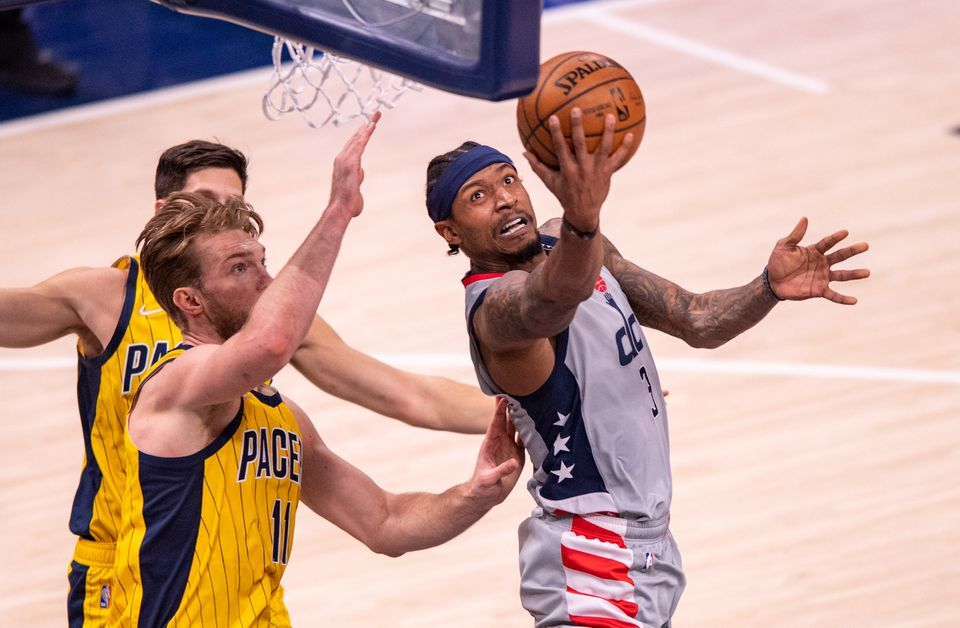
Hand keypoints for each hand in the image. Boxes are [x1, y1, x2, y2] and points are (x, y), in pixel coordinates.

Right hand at [328, 111, 379, 217]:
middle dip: (366, 126)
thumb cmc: (347, 203)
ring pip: (358, 139)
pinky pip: (360, 145)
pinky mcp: (351, 162)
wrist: (340, 209)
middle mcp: (342, 158)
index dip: (361, 135)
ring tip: (376, 116)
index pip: (354, 146)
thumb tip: (361, 171)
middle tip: (375, 114)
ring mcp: (345, 160)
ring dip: (367, 127)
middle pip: (356, 138)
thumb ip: (358, 177)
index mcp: (343, 164)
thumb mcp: (355, 187)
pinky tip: (371, 126)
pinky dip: (365, 135)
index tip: (368, 125)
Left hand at [466, 397, 523, 505]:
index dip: (499, 410)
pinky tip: (536, 421)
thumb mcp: (489, 480)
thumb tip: (514, 462)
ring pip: (516, 427)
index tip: (503, 396)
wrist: (488, 495)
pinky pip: (524, 439)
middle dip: (511, 406)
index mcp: (490, 443)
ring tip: (528, 401)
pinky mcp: (518, 455)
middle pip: (506, 420)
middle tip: (517, 390)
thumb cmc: (482, 487)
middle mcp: (500, 442)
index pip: (496, 423)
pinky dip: (529, 430)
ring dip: (521, 415)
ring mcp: (509, 447)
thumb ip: (500, 471)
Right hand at [523, 108, 633, 232]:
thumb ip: (538, 166)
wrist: (583, 212)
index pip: (560, 148)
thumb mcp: (550, 182)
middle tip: (577, 109)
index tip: (553, 117)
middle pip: (581, 144)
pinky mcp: (608, 173)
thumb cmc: (565, 194)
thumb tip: (525, 152)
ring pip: (603, 148)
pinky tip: (630, 134)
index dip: (556, 133)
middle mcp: (582, 168)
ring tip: (610, 116)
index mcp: (567, 169)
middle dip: (578, 127)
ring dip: (607, 132)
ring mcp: (597, 170)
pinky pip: (618, 158)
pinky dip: (625, 147)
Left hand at [767, 217, 869, 303]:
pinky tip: (854, 300)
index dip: (835, 238)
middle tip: (865, 245)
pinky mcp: (819, 290)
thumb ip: (795, 235)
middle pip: (840, 256)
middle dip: (852, 251)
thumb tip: (805, 218)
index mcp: (814, 251)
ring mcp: (822, 277)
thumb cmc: (778, 262)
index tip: (845, 232)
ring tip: (867, 272)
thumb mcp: (784, 246)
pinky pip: (833, 295)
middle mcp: (822, 263)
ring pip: (842, 275)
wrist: (772, 282)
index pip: (827, 243)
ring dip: (854, 274)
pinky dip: (843, 299)